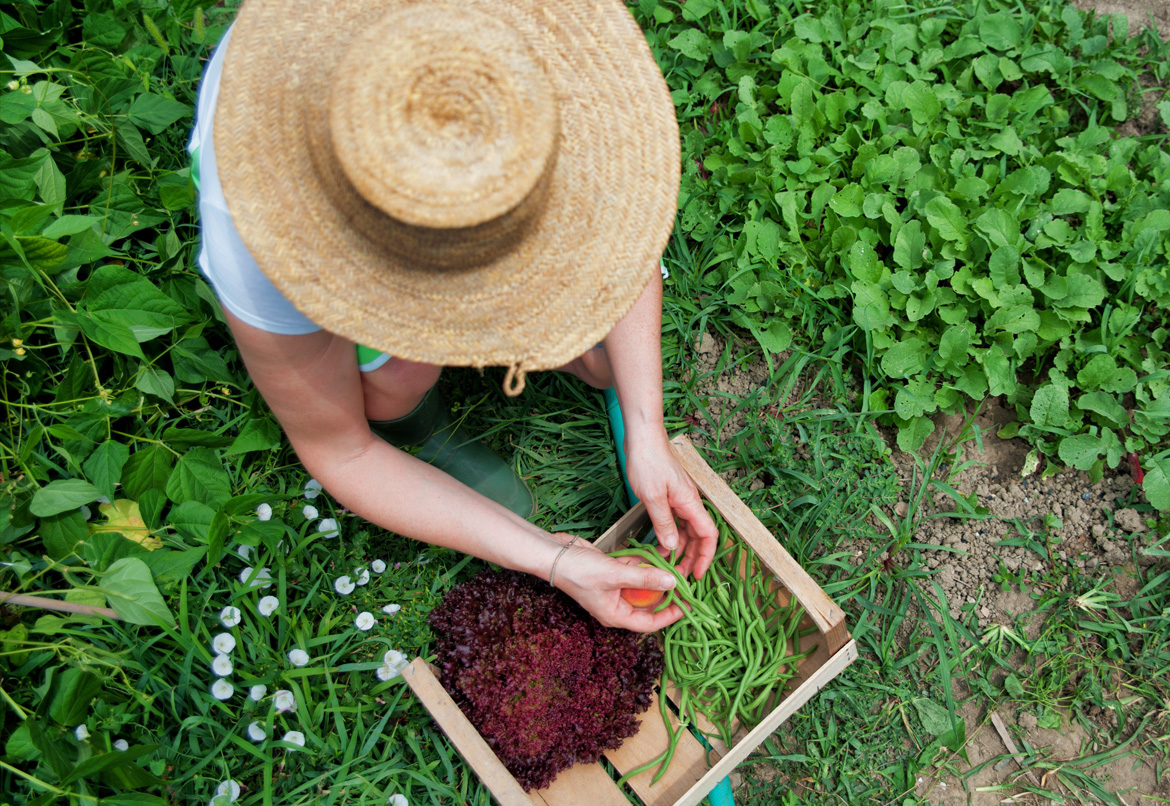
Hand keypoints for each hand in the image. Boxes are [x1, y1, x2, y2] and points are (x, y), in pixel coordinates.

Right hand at [550, 535, 686, 632]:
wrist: (553, 554)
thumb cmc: (577, 571)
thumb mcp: (614, 575)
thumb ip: (644, 579)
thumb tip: (672, 583)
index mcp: (616, 615)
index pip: (650, 623)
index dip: (671, 616)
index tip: (688, 606)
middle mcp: (616, 605)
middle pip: (649, 604)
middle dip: (666, 592)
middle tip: (684, 580)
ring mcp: (614, 589)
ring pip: (642, 585)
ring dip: (655, 574)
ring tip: (674, 563)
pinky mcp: (611, 573)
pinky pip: (633, 570)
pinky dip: (643, 562)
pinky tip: (654, 553)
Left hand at [624, 431, 717, 579]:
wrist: (642, 436)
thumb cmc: (648, 461)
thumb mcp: (652, 496)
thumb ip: (663, 522)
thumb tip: (673, 546)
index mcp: (690, 502)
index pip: (709, 535)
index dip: (706, 556)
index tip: (697, 574)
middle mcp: (689, 502)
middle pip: (698, 536)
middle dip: (691, 557)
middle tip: (678, 576)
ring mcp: (679, 498)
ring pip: (686, 529)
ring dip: (679, 548)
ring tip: (666, 564)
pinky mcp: (668, 495)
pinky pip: (674, 520)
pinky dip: (669, 534)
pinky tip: (659, 544)